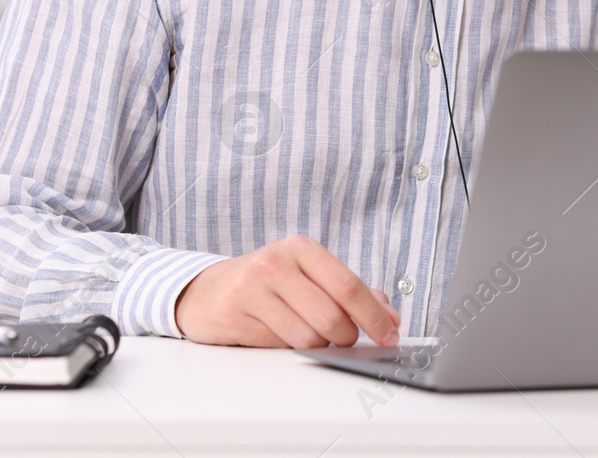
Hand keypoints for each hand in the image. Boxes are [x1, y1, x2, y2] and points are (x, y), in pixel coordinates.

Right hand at [173, 234, 401, 347]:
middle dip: (345, 338)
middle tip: (343, 340)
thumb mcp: (308, 276)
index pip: (348, 286)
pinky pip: (278, 347)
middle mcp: (276, 263)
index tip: (390, 336)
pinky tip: (277, 333)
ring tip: (304, 332)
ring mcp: (252, 288)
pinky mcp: (234, 315)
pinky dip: (287, 348)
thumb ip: (350, 293)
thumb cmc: (266, 284)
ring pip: (307, 338)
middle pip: (331, 318)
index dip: (374, 316)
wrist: (207, 291)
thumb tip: (391, 317)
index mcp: (301, 248)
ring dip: (317, 346)